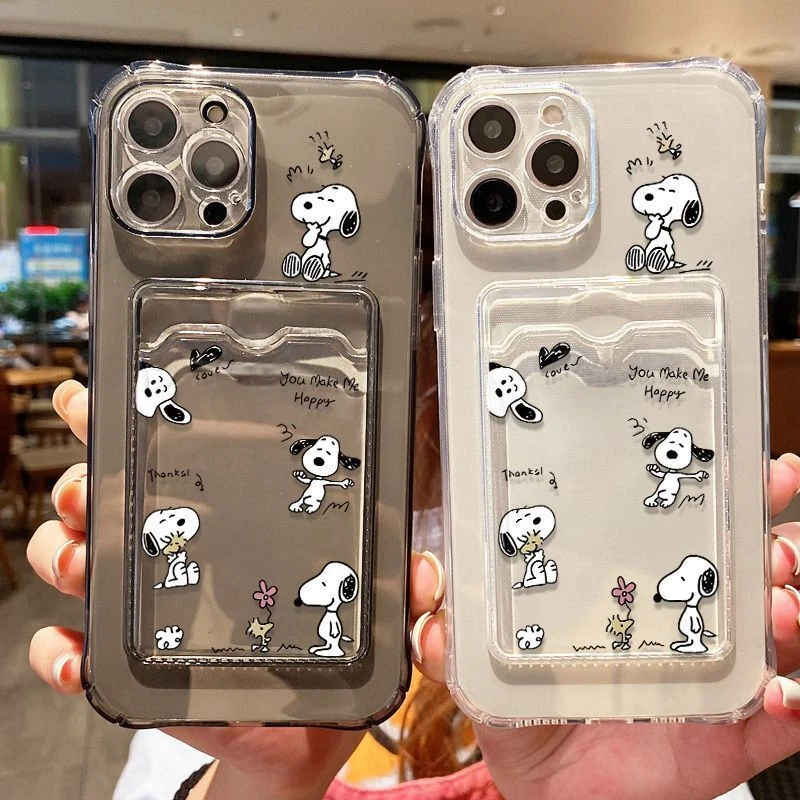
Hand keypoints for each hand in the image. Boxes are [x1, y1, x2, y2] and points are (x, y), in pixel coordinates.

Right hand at [27, 381, 445, 799]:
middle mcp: (173, 550)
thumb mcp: (366, 609)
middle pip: (105, 498)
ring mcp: (143, 606)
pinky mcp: (130, 666)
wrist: (296, 736)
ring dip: (63, 554)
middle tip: (88, 487)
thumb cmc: (323, 651)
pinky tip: (73, 655)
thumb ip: (402, 590)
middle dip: (83, 482)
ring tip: (76, 560)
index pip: (172, 456)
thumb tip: (428, 574)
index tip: (101, 397)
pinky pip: (71, 652)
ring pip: (75, 560)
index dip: (128, 418)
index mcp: (226, 521)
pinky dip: (59, 653)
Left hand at [413, 453, 799, 799]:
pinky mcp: (724, 741)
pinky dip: (792, 706)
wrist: (550, 795)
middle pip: (748, 572)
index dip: (722, 497)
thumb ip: (452, 628)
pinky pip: (775, 725)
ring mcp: (711, 684)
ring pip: (777, 636)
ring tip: (780, 599)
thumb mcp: (483, 665)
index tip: (744, 466)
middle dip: (774, 540)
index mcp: (633, 597)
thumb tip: (430, 590)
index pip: (684, 534)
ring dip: (790, 610)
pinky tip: (787, 693)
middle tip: (770, 533)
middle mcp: (683, 630)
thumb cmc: (527, 718)